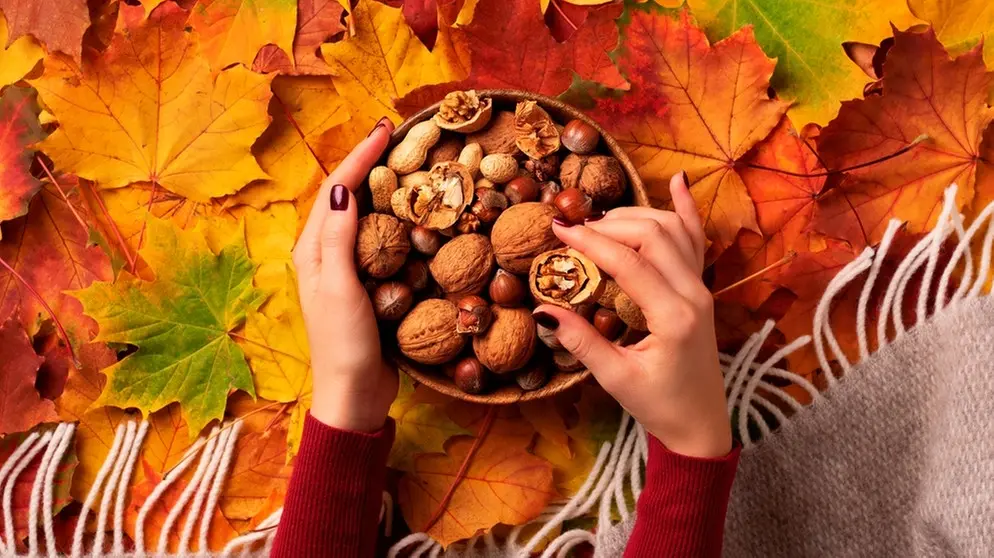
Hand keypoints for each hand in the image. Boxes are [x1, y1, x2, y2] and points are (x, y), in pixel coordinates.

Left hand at [292, 118, 397, 431]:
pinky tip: (418, 214)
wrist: (354, 394)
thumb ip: (339, 238)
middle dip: (372, 164)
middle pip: (349, 196)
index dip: (360, 157)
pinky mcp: (369, 285)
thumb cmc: (343, 343)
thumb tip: (341, 188)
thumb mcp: (338, 287)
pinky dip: (398, 219)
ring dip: (385, 188)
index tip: (386, 129)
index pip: (336, 189)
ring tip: (411, 164)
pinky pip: (383, 240)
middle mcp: (327, 253)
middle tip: (402, 137)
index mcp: (313, 249)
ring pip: (367, 216)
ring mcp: (349, 269)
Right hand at [533, 173, 730, 457]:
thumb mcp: (614, 378)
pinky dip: (686, 210)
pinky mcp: (702, 288)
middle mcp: (694, 294)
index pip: (628, 263)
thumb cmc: (659, 405)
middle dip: (610, 224)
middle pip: (653, 234)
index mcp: (673, 317)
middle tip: (574, 228)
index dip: (590, 242)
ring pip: (673, 230)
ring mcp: (703, 288)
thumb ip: (581, 341)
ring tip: (598, 222)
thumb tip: (544, 308)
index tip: (558, 231)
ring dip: (636, 216)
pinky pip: (695, 239)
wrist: (701, 423)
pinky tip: (677, 182)